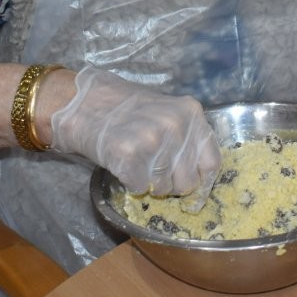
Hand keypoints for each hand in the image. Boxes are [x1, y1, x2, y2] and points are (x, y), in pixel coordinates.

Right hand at [51, 66, 221, 207]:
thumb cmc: (127, 108)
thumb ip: (186, 137)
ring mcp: (153, 140)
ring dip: (150, 183)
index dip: (203, 183)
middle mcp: (177, 126)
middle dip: (171, 184)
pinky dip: (131, 182)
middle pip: (188, 182)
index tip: (195, 195)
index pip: (212, 162)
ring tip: (135, 159)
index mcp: (191, 113)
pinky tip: (123, 162)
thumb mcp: (167, 112)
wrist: (84, 101)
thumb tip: (202, 179)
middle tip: (152, 167)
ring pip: (164, 189)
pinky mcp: (129, 156)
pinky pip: (140, 188)